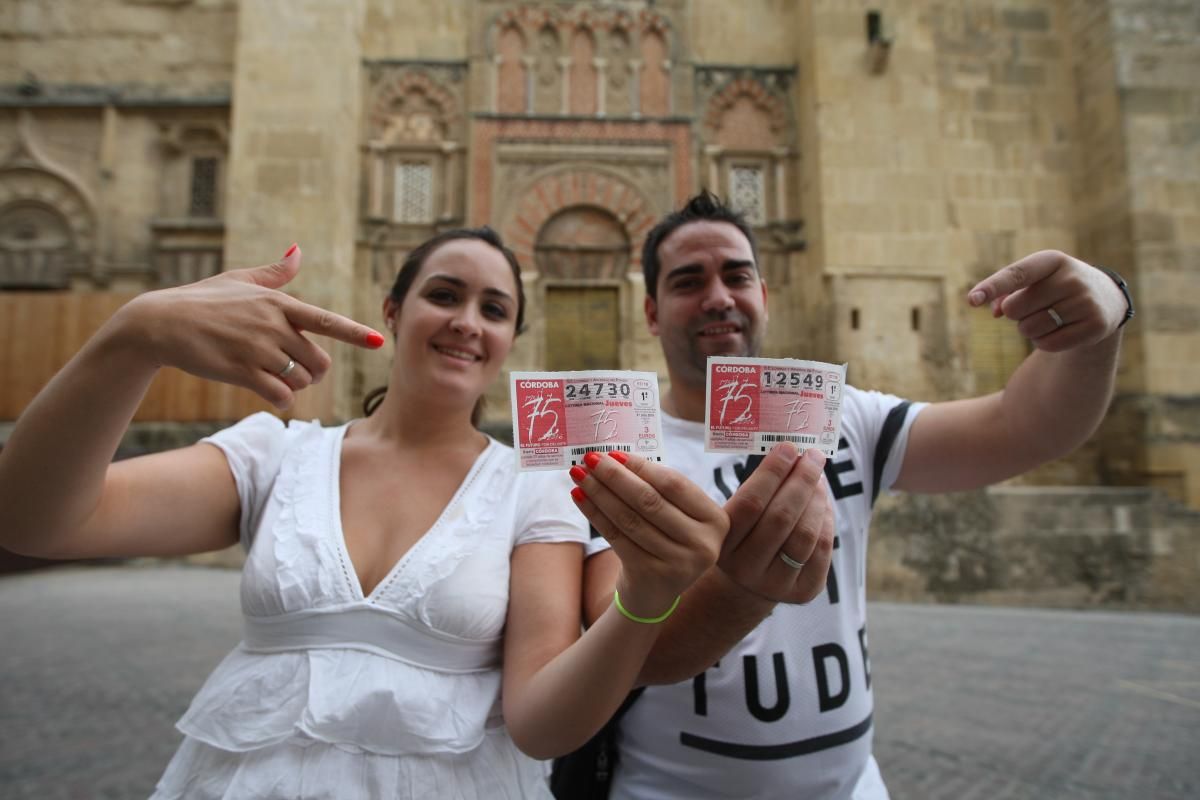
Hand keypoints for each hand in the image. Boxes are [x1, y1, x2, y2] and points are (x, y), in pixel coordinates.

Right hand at [116, 245, 383, 408]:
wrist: (160, 323)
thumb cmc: (202, 300)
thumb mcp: (239, 280)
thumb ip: (274, 273)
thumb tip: (297, 251)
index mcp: (278, 303)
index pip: (326, 320)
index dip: (354, 333)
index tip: (378, 341)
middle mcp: (272, 325)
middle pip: (318, 360)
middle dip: (313, 371)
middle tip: (296, 369)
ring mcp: (257, 349)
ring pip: (301, 380)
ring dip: (296, 385)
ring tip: (276, 376)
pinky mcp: (240, 371)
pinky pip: (280, 395)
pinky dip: (281, 399)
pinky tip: (269, 392)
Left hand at [570, 451, 727, 618]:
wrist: (656, 593)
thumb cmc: (666, 540)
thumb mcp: (677, 516)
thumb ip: (659, 489)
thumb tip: (616, 456)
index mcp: (715, 521)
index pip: (674, 484)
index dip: (641, 466)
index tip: (613, 452)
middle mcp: (703, 544)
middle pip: (649, 500)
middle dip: (615, 476)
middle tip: (590, 458)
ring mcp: (678, 563)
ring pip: (630, 518)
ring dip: (600, 493)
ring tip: (579, 475)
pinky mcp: (650, 575)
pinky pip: (616, 537)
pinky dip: (595, 514)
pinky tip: (579, 497)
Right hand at [720, 443, 833, 603]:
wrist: (748, 583)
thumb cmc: (744, 533)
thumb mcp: (737, 513)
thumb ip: (759, 488)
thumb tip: (794, 452)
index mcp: (723, 543)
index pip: (751, 503)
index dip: (772, 473)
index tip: (789, 447)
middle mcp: (745, 568)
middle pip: (781, 518)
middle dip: (801, 481)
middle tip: (813, 456)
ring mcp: (775, 584)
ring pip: (805, 534)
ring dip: (817, 499)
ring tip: (818, 477)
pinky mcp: (802, 592)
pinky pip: (821, 550)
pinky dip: (825, 520)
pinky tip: (822, 502)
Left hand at [968, 250, 1128, 351]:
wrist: (1105, 298)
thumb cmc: (1054, 287)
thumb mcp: (1033, 280)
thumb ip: (1006, 291)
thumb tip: (995, 311)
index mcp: (1052, 260)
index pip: (1016, 274)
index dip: (992, 287)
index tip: (972, 300)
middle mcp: (1071, 278)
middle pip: (1014, 309)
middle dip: (1016, 313)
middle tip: (1036, 306)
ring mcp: (1085, 302)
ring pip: (1028, 329)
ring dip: (1029, 329)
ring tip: (1050, 317)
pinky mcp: (1094, 326)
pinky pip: (1047, 344)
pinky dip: (1044, 342)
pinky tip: (1060, 330)